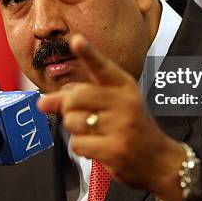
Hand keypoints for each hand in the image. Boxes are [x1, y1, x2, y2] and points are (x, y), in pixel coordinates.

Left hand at [37, 34, 186, 200]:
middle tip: (80, 115)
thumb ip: (77, 97)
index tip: (77, 40)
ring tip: (96, 134)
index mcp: (124, 86)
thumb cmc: (130, 127)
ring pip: (73, 122)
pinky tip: (98, 148)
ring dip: (76, 131)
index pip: (102, 67)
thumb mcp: (112, 104)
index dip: (88, 53)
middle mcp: (125, 102)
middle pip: (75, 97)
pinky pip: (78, 144)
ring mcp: (121, 126)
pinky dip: (82, 148)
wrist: (158, 160)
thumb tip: (42, 101)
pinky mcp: (115, 149)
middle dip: (68, 109)